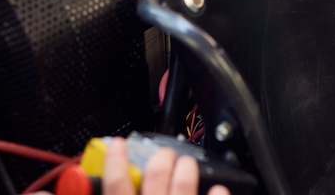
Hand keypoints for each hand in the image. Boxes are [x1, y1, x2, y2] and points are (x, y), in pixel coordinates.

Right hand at [104, 139, 229, 194]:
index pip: (116, 185)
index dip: (114, 160)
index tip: (117, 144)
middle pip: (155, 178)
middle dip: (159, 158)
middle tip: (161, 153)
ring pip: (184, 188)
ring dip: (185, 169)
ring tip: (185, 163)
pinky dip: (218, 194)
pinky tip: (220, 188)